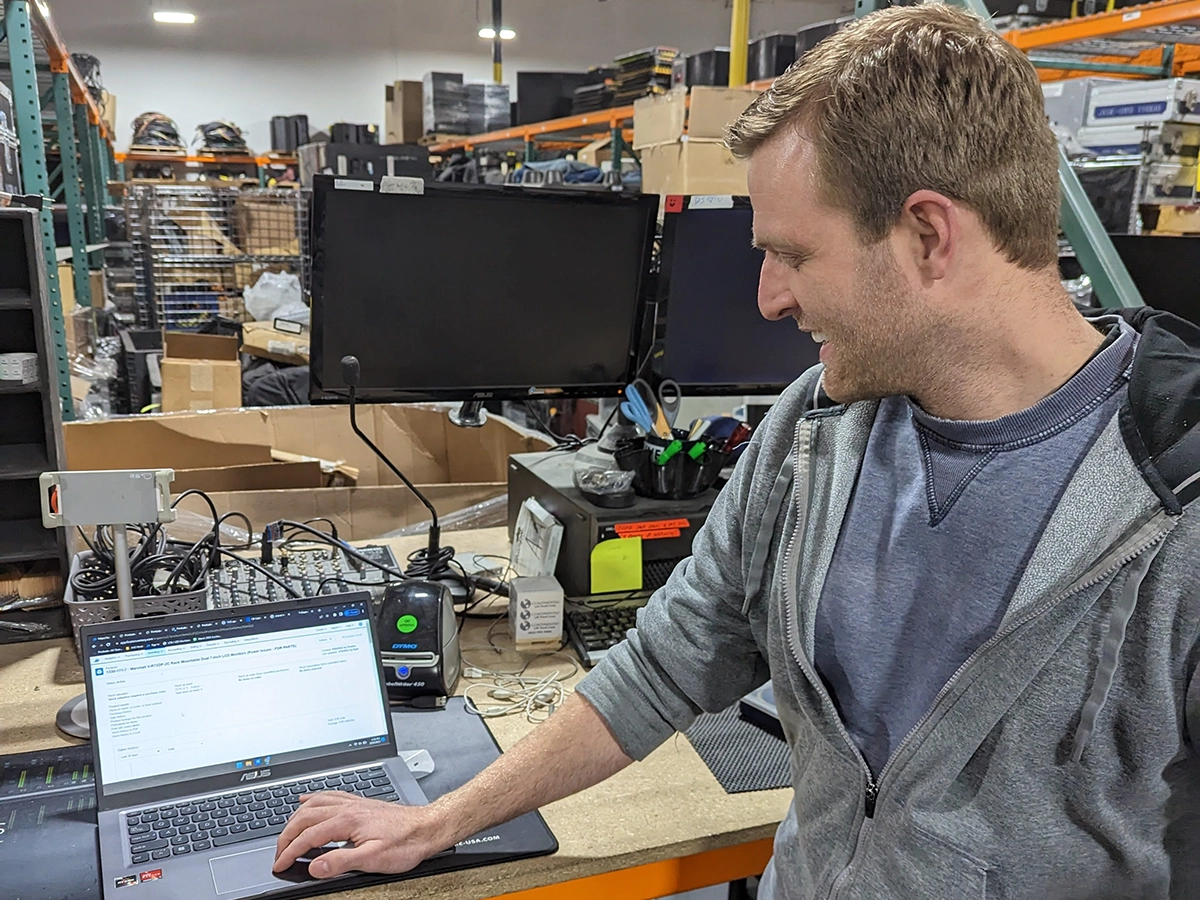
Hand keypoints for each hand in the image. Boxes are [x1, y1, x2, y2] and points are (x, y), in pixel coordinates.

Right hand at [273, 791, 449, 878]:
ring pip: (314, 804)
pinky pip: (329, 795)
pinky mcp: (359, 803)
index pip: (307, 837)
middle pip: (305, 818)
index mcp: (347, 821)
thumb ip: (341, 862)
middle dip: (286, 836)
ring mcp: (353, 803)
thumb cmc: (406, 843)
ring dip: (295, 818)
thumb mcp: (373, 859)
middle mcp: (347, 808)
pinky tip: (305, 800)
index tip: (279, 865)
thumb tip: (314, 866)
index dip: (289, 852)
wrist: (427, 827)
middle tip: (278, 854)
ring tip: (285, 833)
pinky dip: (312, 799)